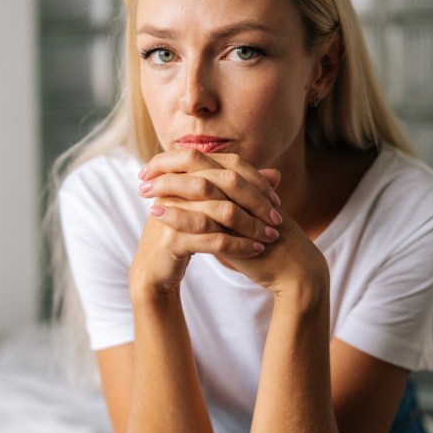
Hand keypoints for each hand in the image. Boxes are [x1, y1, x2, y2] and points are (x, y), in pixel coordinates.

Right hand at [131, 150, 282, 296]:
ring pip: (222, 211)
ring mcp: (172, 210)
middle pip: (225, 183)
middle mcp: (175, 185)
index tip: (275, 199)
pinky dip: (239, 245)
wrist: (155, 268)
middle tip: (277, 218)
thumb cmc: (186, 233)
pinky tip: (255, 250)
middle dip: (256, 201)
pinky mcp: (172, 238)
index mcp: (184, 172)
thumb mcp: (213, 208)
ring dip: (251, 225)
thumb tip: (276, 173)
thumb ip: (242, 189)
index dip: (255, 179)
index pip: (228, 164)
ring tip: (270, 236)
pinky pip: (214, 239)